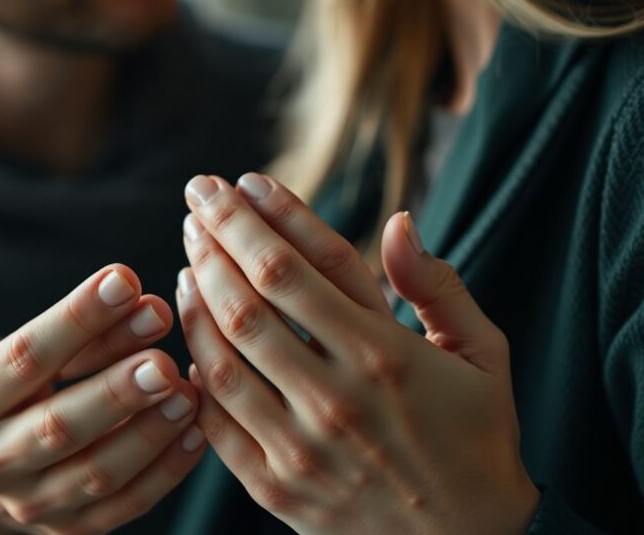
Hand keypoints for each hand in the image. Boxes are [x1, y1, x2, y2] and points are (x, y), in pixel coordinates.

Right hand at [0, 228, 206, 534]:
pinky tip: (197, 429)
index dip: (74, 320)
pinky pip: (124, 506)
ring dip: (147, 433)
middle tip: (165, 354)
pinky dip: (165, 473)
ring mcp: (33, 503)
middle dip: (116, 389)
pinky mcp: (72, 528)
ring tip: (187, 388)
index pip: (23, 358)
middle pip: (60, 425)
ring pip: (96, 473)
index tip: (125, 279)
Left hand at [175, 174, 539, 534]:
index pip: (301, 266)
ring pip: (221, 356)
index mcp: (387, 357)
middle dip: (215, 237)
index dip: (263, 216)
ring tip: (189, 256)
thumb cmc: (477, 437)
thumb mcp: (482, 356)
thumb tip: (398, 221)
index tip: (240, 182)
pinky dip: (192, 371)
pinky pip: (214, 421)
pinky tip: (186, 334)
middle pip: (249, 300)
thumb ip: (438, 286)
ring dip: (196, 296)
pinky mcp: (274, 487)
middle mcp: (336, 399)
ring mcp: (299, 447)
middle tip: (198, 199)